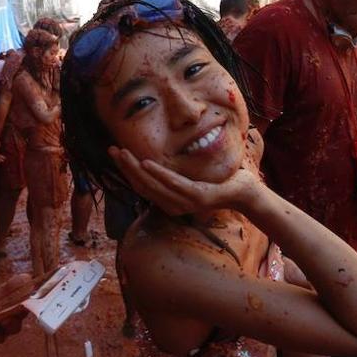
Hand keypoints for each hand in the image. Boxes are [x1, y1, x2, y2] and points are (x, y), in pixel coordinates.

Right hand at [109, 146, 259, 216]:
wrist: (244, 192)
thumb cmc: (218, 182)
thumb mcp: (191, 178)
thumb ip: (174, 174)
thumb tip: (158, 158)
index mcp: (170, 202)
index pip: (141, 186)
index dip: (125, 171)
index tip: (114, 153)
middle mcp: (174, 206)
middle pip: (142, 186)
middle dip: (124, 167)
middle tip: (111, 150)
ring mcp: (185, 203)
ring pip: (154, 185)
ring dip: (135, 168)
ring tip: (123, 153)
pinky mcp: (197, 197)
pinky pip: (174, 184)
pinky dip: (158, 173)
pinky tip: (146, 162)